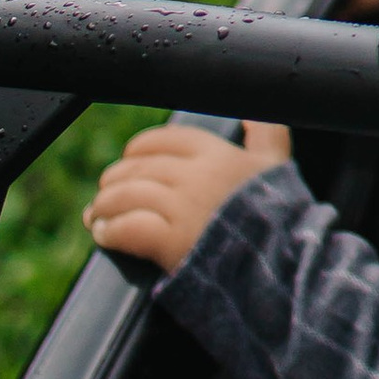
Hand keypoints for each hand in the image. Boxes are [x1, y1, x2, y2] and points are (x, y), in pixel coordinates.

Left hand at [85, 121, 290, 274]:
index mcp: (217, 153)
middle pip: (137, 168)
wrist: (280, 263)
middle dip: (115, 180)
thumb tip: (250, 114)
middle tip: (105, 194)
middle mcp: (195, 175)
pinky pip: (127, 228)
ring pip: (126, 195)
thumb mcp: (278, 166)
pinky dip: (110, 231)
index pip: (162, 140)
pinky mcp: (171, 241)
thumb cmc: (279, 216)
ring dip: (105, 206)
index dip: (138, 150)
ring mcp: (182, 208)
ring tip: (97, 216)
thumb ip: (266, 134)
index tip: (130, 161)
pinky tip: (104, 235)